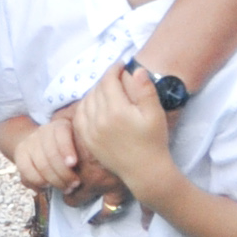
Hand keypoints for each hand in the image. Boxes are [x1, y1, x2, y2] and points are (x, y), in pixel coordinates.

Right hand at [10, 112, 82, 194]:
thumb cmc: (69, 150)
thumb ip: (85, 152)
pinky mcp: (20, 153)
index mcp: (61, 126)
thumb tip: (93, 161)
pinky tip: (47, 186)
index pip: (61, 134)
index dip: (66, 149)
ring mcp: (30, 141)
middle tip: (75, 184)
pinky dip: (38, 182)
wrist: (41, 144)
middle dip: (64, 173)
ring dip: (54, 181)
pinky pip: (27, 171)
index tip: (73, 163)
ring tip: (66, 188)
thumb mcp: (79, 145)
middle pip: (51, 154)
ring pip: (41, 164)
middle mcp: (44, 131)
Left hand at [72, 63, 173, 203]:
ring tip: (108, 89)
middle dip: (107, 79)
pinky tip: (95, 103)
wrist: (144, 171)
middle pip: (98, 89)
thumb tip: (137, 69)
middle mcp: (100, 119)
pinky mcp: (88, 140)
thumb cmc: (154, 141)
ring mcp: (91, 131)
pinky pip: (80, 116)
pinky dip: (86, 105)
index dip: (114, 69)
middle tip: (117, 76)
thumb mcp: (155, 114)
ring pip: (87, 100)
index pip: (109, 80)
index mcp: (117, 111)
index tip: (122, 65)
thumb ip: (146, 90)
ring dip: (96, 91)